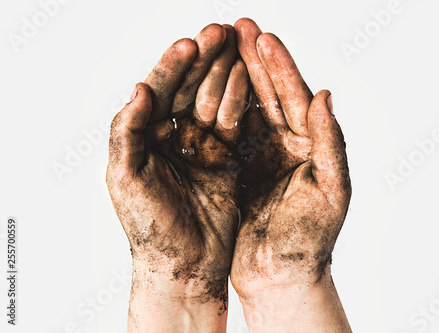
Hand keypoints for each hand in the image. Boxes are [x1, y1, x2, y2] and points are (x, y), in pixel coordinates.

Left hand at [106, 23, 247, 331]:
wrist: (185, 264)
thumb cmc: (150, 227)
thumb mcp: (126, 179)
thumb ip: (128, 132)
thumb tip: (139, 89)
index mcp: (144, 137)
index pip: (158, 91)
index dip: (172, 66)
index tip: (191, 43)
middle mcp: (172, 137)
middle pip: (188, 88)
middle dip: (204, 59)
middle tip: (221, 31)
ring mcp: (201, 146)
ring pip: (214, 100)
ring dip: (225, 73)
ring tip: (240, 46)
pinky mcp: (226, 158)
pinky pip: (234, 124)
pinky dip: (242, 102)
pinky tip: (250, 79)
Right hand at [230, 18, 351, 331]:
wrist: (282, 275)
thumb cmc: (311, 240)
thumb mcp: (332, 191)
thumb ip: (332, 142)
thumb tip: (326, 95)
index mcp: (313, 145)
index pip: (298, 97)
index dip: (281, 66)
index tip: (263, 37)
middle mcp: (288, 144)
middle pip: (270, 93)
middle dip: (254, 60)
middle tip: (237, 27)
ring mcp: (262, 153)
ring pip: (246, 106)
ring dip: (233, 76)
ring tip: (218, 47)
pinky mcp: (239, 167)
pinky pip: (226, 131)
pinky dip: (216, 108)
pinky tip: (203, 86)